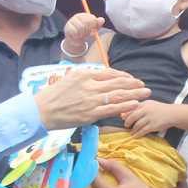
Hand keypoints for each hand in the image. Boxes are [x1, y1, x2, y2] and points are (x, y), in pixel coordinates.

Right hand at [33, 67, 147, 129]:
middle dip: (133, 84)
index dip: (123, 76)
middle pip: (117, 83)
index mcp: (84, 74)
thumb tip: (100, 78)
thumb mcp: (70, 78)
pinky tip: (134, 104)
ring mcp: (91, 100)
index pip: (109, 73)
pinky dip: (125, 106)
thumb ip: (86, 77)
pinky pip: (112, 109)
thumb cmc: (54, 95)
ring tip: (145, 93)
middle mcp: (90, 85)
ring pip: (118, 95)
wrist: (42, 110)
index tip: (131, 79)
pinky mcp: (91, 114)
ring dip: (134, 94)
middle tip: (144, 85)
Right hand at [63, 11, 102, 56]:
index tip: (92, 30)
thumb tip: (102, 19)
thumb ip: (97, 25)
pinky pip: (75, 32)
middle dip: (88, 30)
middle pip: (87, 22)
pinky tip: (76, 36)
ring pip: (81, 27)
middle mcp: (78, 16)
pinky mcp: (67, 27)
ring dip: (82, 34)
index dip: (93, 26)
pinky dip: (77, 36)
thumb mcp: (93, 31)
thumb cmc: (85, 34)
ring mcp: (72, 21)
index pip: (92, 18)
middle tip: (85, 33)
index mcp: (85, 15)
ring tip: (80, 35)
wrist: (76, 41)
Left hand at [123, 100, 174, 136]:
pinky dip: (138, 134)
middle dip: (128, 122)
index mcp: (145, 104)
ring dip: (133, 129)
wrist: (173, 114)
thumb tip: (124, 114)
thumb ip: (139, 108)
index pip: (132, 108)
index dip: (126, 114)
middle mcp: (147, 110)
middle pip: (133, 116)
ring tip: (131, 132)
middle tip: (126, 125)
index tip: (123, 118)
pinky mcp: (154, 125)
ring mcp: (150, 118)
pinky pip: (143, 130)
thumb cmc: (160, 110)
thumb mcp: (150, 105)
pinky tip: (136, 136)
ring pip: (137, 124)